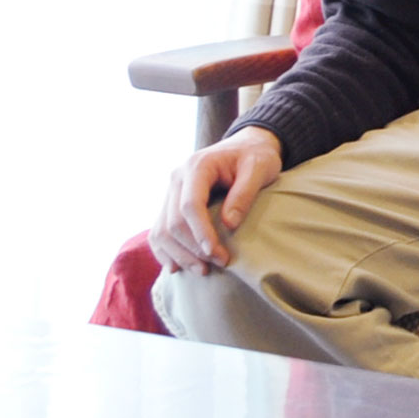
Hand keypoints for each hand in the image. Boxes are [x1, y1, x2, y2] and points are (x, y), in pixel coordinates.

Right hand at [149, 126, 282, 273]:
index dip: (201, 233)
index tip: (216, 254)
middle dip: (193, 249)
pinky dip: (165, 251)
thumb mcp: (260, 168)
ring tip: (202, 271)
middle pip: (173, 222)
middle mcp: (177, 178)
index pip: (190, 206)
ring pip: (161, 230)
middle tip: (219, 264)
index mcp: (197, 166)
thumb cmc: (256, 156)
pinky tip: (177, 267)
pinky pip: (159, 231)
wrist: (247, 146)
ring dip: (179, 254)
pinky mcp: (171, 203)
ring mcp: (171, 191)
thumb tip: (229, 225)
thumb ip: (244, 193)